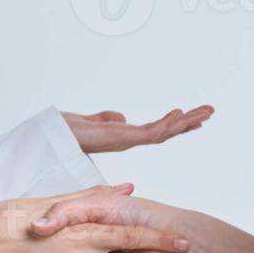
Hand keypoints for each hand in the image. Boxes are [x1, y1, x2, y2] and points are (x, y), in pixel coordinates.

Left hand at [62, 106, 213, 154]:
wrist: (43, 141)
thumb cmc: (59, 134)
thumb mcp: (87, 121)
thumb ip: (104, 119)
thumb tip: (122, 117)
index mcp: (118, 137)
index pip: (152, 131)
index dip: (173, 123)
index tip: (190, 115)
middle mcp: (123, 140)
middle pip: (162, 131)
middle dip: (187, 122)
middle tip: (209, 111)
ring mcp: (121, 140)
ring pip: (160, 132)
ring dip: (183, 121)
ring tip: (206, 112)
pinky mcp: (116, 140)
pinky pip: (147, 133)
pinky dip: (164, 124)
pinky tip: (179, 115)